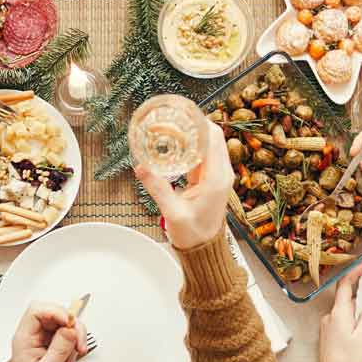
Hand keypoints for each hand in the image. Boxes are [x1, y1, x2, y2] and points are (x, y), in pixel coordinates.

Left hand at [5, 302, 88, 361]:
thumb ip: (58, 350)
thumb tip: (69, 330)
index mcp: (24, 339)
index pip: (37, 311)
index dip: (55, 311)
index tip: (69, 322)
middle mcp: (33, 334)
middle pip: (53, 313)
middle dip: (70, 325)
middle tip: (78, 340)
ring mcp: (42, 337)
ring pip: (63, 322)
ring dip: (74, 335)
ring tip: (75, 352)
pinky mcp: (51, 341)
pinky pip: (67, 332)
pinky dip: (74, 342)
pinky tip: (71, 355)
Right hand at [135, 121, 232, 249]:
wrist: (203, 250)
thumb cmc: (192, 234)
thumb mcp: (172, 211)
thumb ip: (157, 188)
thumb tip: (141, 167)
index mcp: (217, 177)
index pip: (214, 138)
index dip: (200, 121)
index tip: (182, 111)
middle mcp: (221, 173)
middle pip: (212, 136)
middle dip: (194, 123)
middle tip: (172, 116)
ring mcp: (217, 176)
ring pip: (208, 144)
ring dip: (193, 134)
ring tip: (170, 126)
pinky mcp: (210, 180)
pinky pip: (203, 156)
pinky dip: (191, 146)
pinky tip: (174, 144)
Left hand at [317, 265, 361, 361]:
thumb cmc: (350, 360)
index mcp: (338, 313)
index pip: (344, 286)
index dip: (353, 273)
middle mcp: (329, 317)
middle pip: (344, 298)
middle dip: (357, 294)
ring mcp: (326, 326)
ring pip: (342, 310)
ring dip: (354, 310)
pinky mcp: (327, 335)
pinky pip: (339, 320)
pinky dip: (349, 319)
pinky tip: (358, 329)